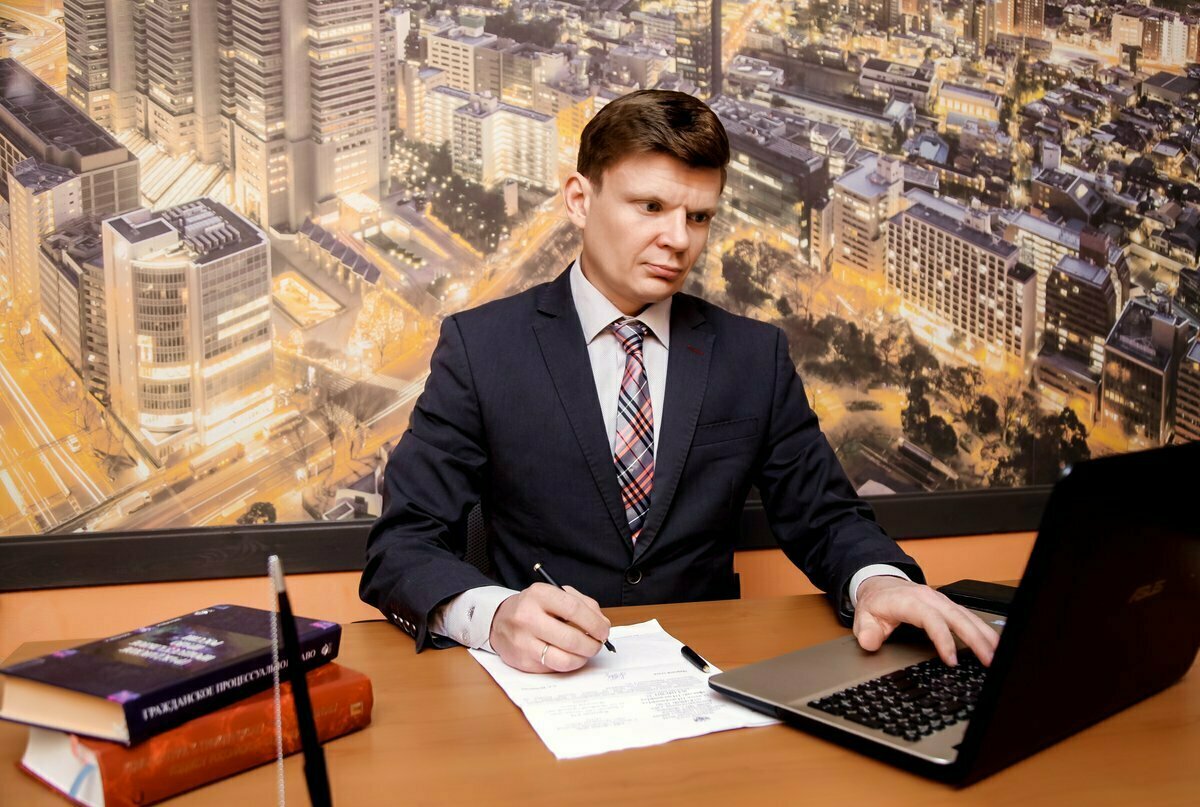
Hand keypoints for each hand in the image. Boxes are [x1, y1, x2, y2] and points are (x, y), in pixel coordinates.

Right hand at [489, 583, 610, 672]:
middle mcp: (527, 617)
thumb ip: (583, 604)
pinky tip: (568, 656)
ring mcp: (522, 641)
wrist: (499, 620)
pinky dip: (567, 664)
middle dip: (591, 645)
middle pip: (570, 638)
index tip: (604, 631)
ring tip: (585, 653)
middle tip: (597, 644)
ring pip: (563, 659)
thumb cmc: (534, 607)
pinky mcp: (521, 661)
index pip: (573, 609)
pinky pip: (552, 668)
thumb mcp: (555, 594)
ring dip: (582, 659)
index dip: (594, 623)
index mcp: (539, 595)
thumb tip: (602, 624)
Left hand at [852, 576, 999, 666]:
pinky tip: (994, 642)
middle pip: (957, 617)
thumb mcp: (864, 616)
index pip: (931, 619)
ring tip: (998, 654)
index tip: (950, 660)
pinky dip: (983, 629)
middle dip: (975, 639)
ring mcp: (941, 600)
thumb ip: (866, 631)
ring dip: (984, 635)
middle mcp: (930, 598)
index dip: (943, 639)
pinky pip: (969, 616)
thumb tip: (870, 643)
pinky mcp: (948, 605)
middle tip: (988, 660)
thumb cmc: (876, 602)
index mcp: (910, 601)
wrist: (880, 584)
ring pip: (968, 616)